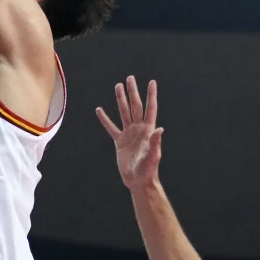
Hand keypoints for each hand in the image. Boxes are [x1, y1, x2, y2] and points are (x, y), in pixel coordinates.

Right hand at [96, 76, 162, 190]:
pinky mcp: (120, 141)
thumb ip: (155, 143)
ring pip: (124, 112)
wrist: (138, 181)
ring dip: (121, 100)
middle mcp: (139, 129)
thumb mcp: (153, 157)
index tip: (152, 82)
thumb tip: (160, 128)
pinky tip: (100, 110)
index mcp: (148, 130)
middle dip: (133, 92)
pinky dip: (105, 119)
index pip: (150, 108)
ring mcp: (129, 134)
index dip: (151, 96)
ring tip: (118, 87)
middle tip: (129, 78)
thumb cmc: (148, 170)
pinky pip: (111, 127)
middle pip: (135, 106)